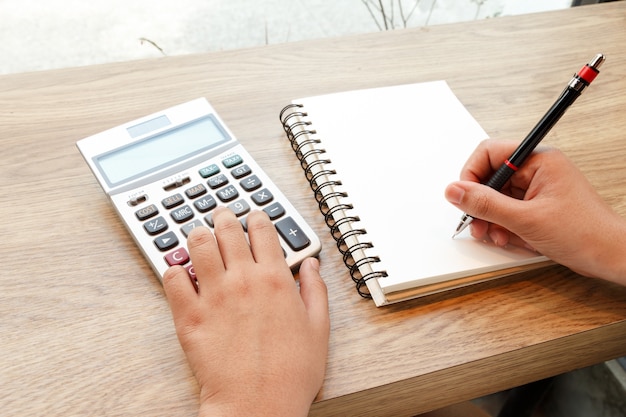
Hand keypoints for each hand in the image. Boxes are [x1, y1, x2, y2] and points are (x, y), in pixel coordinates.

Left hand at [163, 207, 328, 416]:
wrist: (258, 405)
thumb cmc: (291, 373)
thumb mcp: (318, 328)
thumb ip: (315, 289)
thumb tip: (312, 264)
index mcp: (275, 279)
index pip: (263, 230)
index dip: (257, 217)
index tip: (254, 215)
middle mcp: (243, 280)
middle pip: (227, 230)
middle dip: (224, 217)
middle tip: (222, 215)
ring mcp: (214, 296)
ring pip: (198, 245)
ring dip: (198, 234)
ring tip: (199, 235)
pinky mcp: (190, 317)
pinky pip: (172, 279)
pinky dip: (174, 269)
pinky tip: (180, 272)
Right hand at [445, 139, 625, 285]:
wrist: (611, 257)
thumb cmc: (585, 233)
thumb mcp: (525, 219)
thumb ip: (486, 204)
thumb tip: (455, 191)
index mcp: (538, 160)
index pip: (489, 153)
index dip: (471, 175)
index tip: (464, 197)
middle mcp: (537, 170)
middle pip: (490, 177)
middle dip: (481, 204)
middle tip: (477, 223)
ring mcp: (537, 188)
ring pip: (497, 197)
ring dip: (491, 219)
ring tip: (495, 235)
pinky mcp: (537, 206)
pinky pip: (508, 211)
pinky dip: (503, 226)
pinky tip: (509, 238)